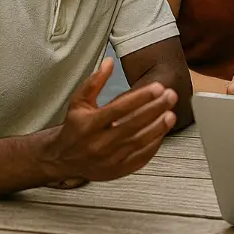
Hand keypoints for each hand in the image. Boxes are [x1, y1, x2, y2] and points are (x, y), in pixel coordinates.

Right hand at [44, 58, 178, 183]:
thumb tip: (109, 62)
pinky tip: (162, 132)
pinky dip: (153, 146)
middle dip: (154, 109)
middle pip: (132, 125)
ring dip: (158, 128)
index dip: (140, 97)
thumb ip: (94, 82)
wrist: (62, 159)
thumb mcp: (79, 102)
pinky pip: (139, 159)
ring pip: (138, 143)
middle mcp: (98, 144)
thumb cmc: (75, 127)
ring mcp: (108, 160)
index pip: (118, 109)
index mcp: (89, 125)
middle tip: (171, 96)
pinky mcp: (116, 171)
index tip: (157, 87)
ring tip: (171, 114)